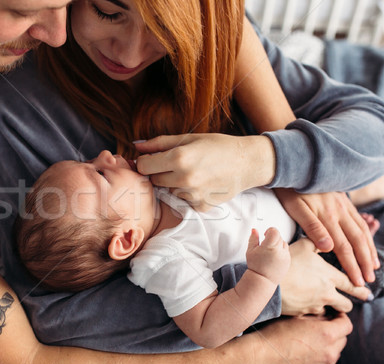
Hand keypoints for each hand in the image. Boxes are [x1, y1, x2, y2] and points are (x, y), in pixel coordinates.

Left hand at [134, 134, 275, 210]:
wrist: (247, 163)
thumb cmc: (217, 146)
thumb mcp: (189, 138)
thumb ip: (159, 143)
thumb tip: (136, 146)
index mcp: (179, 158)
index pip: (144, 166)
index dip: (146, 162)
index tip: (153, 159)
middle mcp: (184, 178)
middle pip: (153, 181)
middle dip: (159, 173)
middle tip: (176, 165)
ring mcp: (193, 195)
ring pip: (168, 191)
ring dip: (174, 184)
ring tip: (193, 173)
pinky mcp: (201, 206)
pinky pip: (183, 201)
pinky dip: (188, 194)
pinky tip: (201, 184)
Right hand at [234, 313, 351, 363]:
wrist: (258, 359)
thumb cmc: (273, 334)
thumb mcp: (296, 317)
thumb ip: (316, 315)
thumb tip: (326, 314)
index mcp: (327, 334)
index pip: (347, 324)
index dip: (341, 318)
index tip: (332, 315)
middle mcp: (329, 354)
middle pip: (342, 340)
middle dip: (334, 332)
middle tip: (318, 327)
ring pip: (332, 355)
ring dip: (326, 347)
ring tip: (307, 342)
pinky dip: (316, 360)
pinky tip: (300, 355)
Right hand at [246, 228, 290, 283]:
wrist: (263, 280)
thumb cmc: (256, 266)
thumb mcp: (250, 251)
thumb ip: (253, 238)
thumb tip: (254, 230)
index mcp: (270, 246)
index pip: (274, 231)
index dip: (269, 231)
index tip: (265, 234)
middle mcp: (279, 251)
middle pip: (279, 236)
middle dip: (272, 238)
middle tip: (265, 245)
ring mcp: (285, 256)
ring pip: (284, 243)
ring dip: (278, 244)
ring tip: (270, 252)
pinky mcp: (288, 261)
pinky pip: (286, 251)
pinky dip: (281, 251)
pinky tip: (273, 257)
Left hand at [274, 189, 378, 285]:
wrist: (296, 166)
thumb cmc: (290, 190)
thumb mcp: (296, 208)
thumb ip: (312, 227)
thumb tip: (328, 247)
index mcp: (327, 217)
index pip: (343, 247)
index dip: (352, 265)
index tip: (358, 281)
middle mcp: (339, 212)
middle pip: (357, 241)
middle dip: (364, 262)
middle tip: (370, 279)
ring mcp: (343, 205)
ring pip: (361, 230)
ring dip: (369, 249)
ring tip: (374, 264)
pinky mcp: (343, 199)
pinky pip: (359, 219)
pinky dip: (367, 233)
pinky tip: (367, 240)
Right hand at [280, 238, 371, 315]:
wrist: (269, 282)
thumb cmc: (287, 263)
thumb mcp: (303, 245)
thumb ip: (318, 242)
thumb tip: (325, 240)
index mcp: (330, 277)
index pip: (352, 285)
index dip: (361, 289)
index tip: (367, 292)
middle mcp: (327, 294)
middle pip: (346, 304)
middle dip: (350, 303)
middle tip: (353, 303)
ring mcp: (315, 305)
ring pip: (329, 311)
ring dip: (330, 308)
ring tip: (328, 305)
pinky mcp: (302, 313)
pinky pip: (312, 314)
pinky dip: (311, 310)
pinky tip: (306, 306)